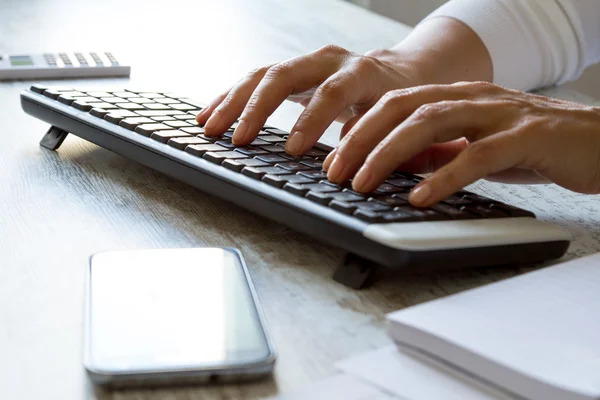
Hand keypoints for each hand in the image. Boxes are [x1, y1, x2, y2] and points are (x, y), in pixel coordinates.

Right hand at [195, 45, 423, 153]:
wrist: (400, 74)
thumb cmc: (398, 102)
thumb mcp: (396, 121)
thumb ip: (376, 140)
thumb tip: (346, 169)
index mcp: (361, 72)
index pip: (332, 92)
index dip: (311, 120)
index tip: (293, 151)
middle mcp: (329, 61)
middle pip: (284, 74)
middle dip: (256, 108)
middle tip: (237, 140)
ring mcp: (306, 64)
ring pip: (262, 75)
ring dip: (233, 102)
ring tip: (209, 127)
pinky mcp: (291, 73)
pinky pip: (255, 80)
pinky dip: (231, 98)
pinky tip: (210, 115)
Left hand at [322, 81, 599, 206]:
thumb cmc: (533, 146)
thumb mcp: (473, 148)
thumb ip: (438, 153)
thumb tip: (394, 168)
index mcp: (456, 98)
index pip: (394, 105)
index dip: (358, 131)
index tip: (331, 161)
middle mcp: (472, 98)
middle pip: (403, 108)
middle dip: (361, 140)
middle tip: (334, 173)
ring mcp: (499, 114)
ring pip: (431, 123)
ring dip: (389, 154)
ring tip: (362, 183)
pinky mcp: (527, 137)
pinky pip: (478, 155)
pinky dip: (444, 176)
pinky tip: (419, 197)